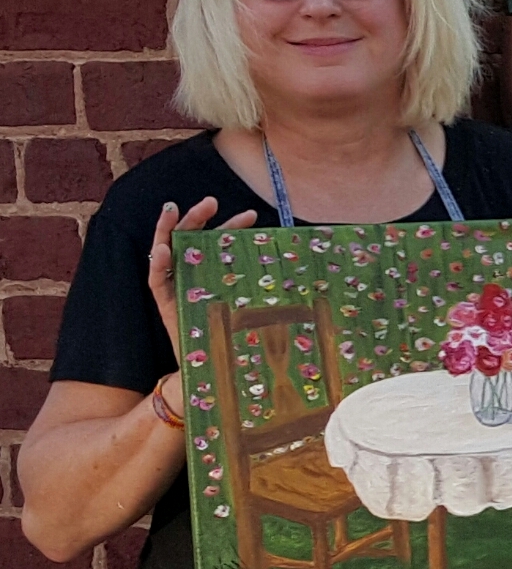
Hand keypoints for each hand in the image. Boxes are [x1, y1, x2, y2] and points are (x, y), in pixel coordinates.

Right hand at [147, 198, 258, 363]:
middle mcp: (192, 275)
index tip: (250, 214)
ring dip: (168, 228)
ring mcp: (175, 286)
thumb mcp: (254, 308)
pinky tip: (165, 249)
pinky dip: (158, 262)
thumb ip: (264, 291)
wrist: (214, 368)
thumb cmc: (236, 337)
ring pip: (167, 250)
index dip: (232, 227)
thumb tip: (298, 273)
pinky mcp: (164, 302)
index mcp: (214, 272)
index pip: (220, 243)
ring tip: (172, 208)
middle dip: (199, 216)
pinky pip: (156, 278)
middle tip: (212, 200)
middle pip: (191, 238)